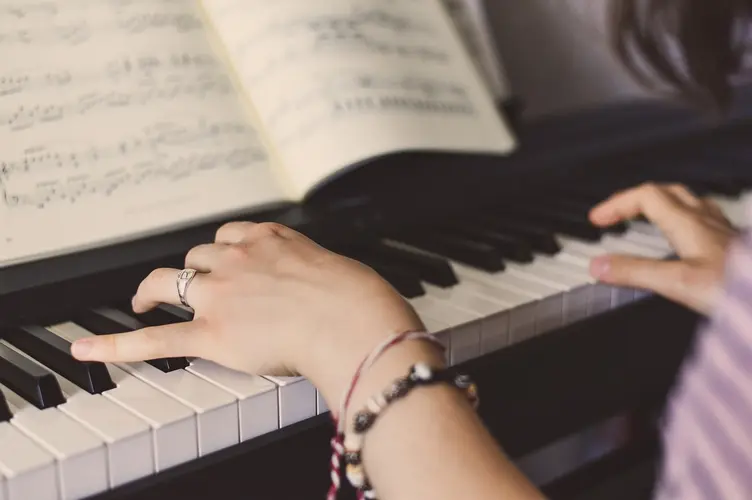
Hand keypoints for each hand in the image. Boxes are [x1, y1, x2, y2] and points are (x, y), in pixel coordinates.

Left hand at [71, 222, 429, 406]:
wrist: (353, 320)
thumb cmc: (359, 298)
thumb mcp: (341, 270)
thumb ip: (320, 274)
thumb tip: (333, 287)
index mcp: (272, 240)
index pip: (233, 234)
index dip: (223, 247)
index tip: (222, 256)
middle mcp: (241, 258)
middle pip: (199, 255)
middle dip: (190, 268)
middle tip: (183, 283)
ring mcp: (222, 293)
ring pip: (172, 280)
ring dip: (156, 289)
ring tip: (144, 300)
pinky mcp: (213, 332)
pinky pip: (157, 337)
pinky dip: (117, 344)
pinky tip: (90, 349)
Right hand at [588, 182, 738, 314]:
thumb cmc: (739, 289)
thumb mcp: (679, 283)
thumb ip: (636, 273)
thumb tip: (599, 266)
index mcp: (689, 223)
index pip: (645, 196)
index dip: (617, 203)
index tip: (597, 218)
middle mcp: (707, 220)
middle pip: (666, 193)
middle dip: (636, 199)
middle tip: (617, 213)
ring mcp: (724, 231)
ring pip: (689, 203)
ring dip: (662, 205)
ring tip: (648, 218)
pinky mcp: (735, 246)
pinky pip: (706, 220)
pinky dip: (685, 221)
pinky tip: (689, 239)